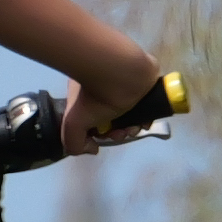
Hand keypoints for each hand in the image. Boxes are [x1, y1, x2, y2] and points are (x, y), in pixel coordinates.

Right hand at [64, 62, 186, 153]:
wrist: (122, 72)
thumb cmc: (95, 95)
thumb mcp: (73, 124)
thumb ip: (74, 142)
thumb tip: (93, 148)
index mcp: (88, 94)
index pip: (96, 119)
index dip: (103, 133)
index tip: (108, 137)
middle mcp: (107, 88)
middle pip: (115, 117)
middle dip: (119, 131)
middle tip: (122, 133)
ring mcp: (128, 83)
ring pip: (132, 112)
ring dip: (133, 126)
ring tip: (134, 128)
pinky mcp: (147, 81)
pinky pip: (148, 104)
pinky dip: (147, 116)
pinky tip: (145, 121)